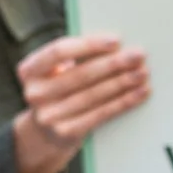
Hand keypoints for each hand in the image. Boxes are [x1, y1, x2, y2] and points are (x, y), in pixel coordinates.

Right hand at [11, 34, 148, 172]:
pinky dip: (123, 102)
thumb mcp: (55, 71)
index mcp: (28, 70)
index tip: (116, 40)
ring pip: (93, 95)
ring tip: (143, 73)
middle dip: (113, 64)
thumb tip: (116, 45)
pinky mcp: (66, 132)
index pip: (59, 51)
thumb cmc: (58, 89)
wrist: (47, 131)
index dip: (89, 45)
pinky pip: (100, 114)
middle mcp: (34, 94)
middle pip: (80, 74)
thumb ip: (74, 57)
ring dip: (123, 83)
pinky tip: (139, 93)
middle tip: (138, 55)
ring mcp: (48, 116)